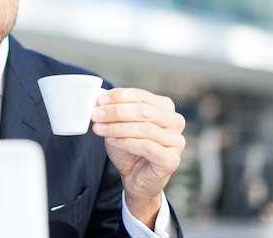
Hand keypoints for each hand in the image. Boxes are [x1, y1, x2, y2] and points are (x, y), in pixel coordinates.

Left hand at [91, 88, 185, 227]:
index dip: (118, 97)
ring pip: (145, 128)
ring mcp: (176, 141)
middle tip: (96, 115)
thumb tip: (98, 95)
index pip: (140, 95)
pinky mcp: (171, 159)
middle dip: (116, 112)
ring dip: (118, 127)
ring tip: (99, 129)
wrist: (136, 177)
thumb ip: (112, 109)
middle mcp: (175, 121)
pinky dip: (126, 142)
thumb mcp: (118, 124)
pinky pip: (147, 146)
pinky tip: (111, 140)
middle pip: (144, 111)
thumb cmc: (129, 147)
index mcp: (165, 107)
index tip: (99, 101)